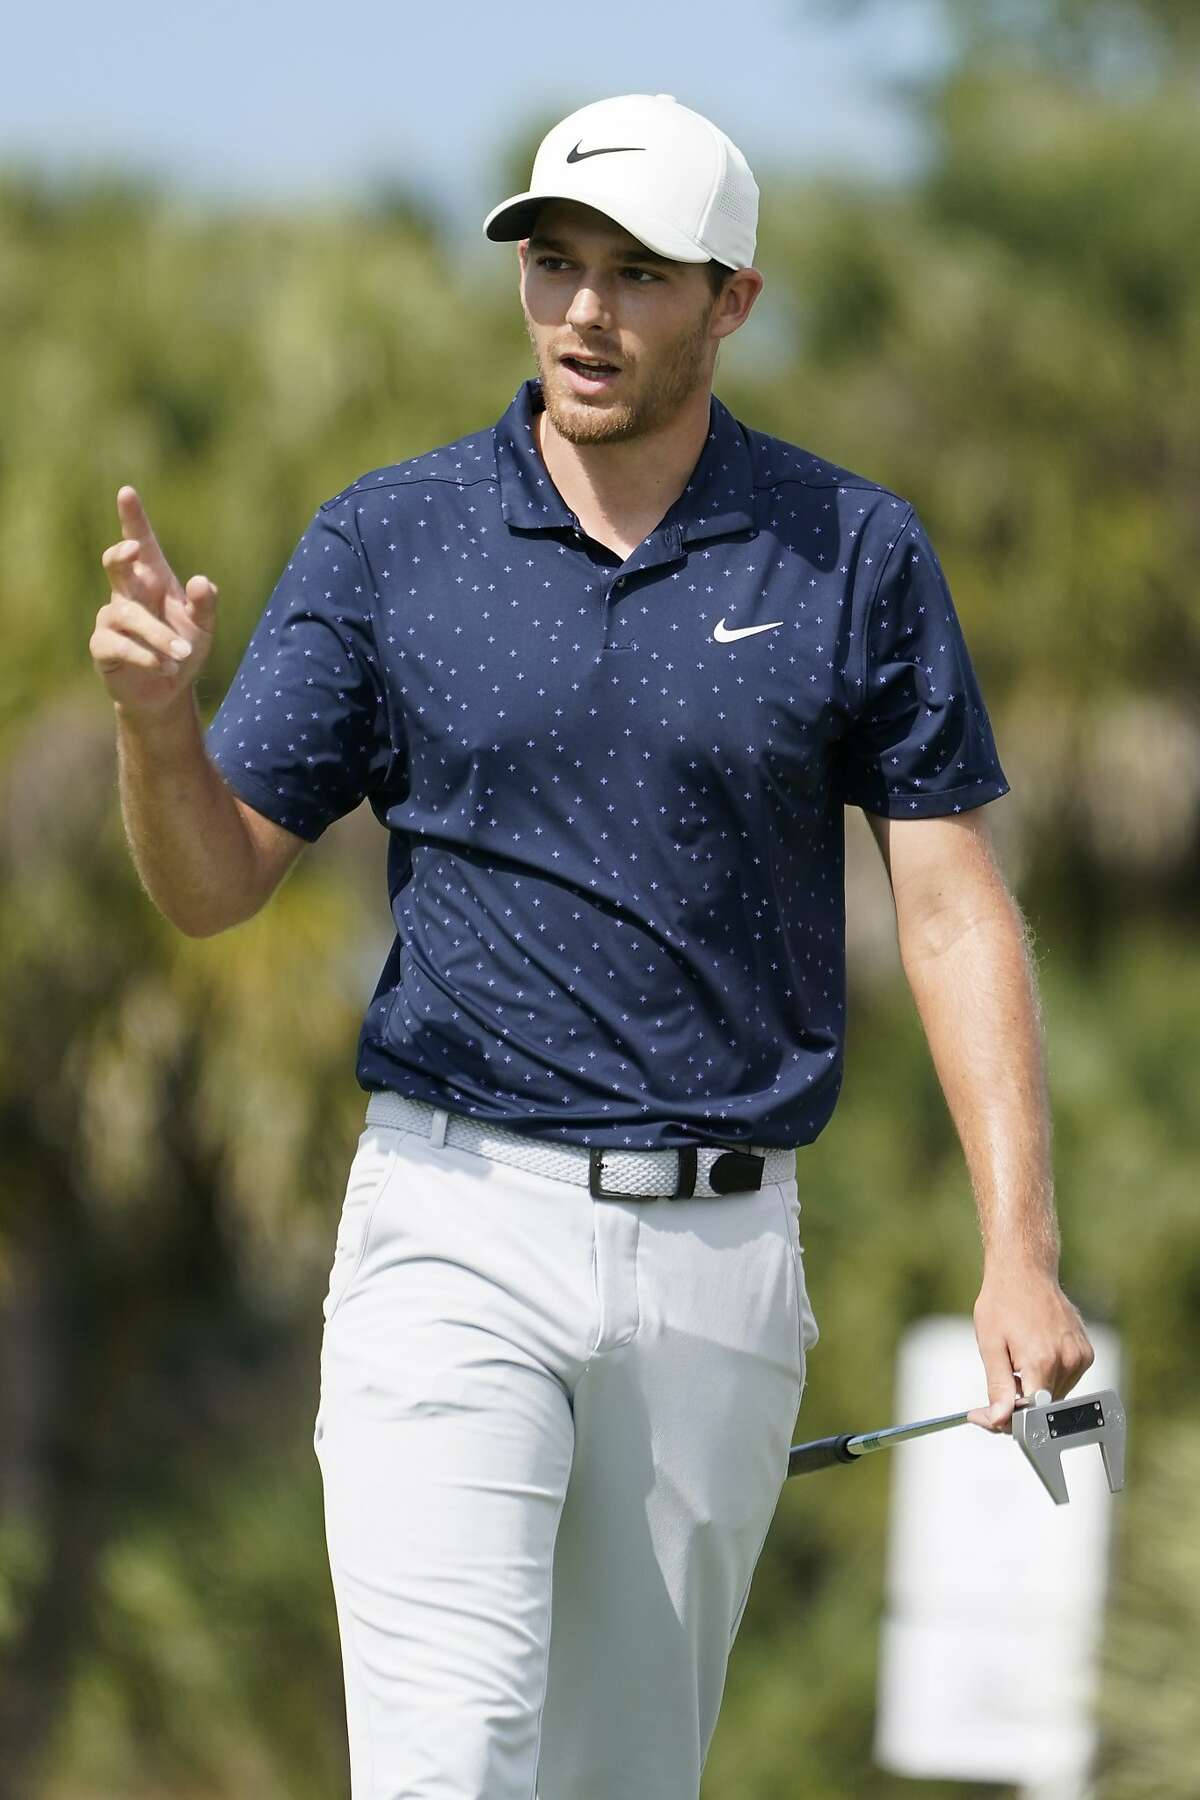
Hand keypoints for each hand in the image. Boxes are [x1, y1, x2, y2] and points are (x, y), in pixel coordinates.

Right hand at [90, 486, 217, 716]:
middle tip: (132, 549)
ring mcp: (112, 618)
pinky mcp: (103, 646)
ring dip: (158, 635)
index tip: (127, 492)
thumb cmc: (184, 650)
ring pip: (127, 615)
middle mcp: (129, 593)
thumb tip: (203, 581)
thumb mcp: (204, 628)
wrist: (168, 692)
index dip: (133, 518)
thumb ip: (206, 605)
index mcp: (153, 580)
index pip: (142, 542)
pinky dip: (146, 656)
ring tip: (183, 653)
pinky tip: (166, 667)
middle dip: (121, 554)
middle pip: (116, 563)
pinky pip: (119, 645)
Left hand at [968, 1260, 1094, 1432]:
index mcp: (1042, 1361)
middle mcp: (1067, 1361)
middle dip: (1021, 1403)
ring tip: (1021, 1358)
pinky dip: (1050, 1376)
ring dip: (1037, 1389)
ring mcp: (1081, 1357)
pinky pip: (1067, 1379)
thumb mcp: (990, 1345)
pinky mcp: (1087, 1353)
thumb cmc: (1002, 1303)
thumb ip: (997, 1387)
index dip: (1010, 1419)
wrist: (1025, 1271)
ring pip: (1056, 1396)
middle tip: (1004, 1376)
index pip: (1031, 1414)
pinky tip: (1037, 1351)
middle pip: (1044, 1407)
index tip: (992, 1413)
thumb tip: (998, 1421)